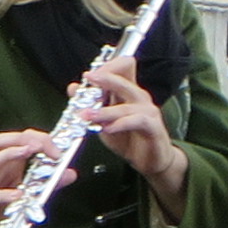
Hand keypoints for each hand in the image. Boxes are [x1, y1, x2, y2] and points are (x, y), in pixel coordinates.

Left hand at [77, 61, 187, 203]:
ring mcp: (148, 111)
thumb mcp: (103, 121)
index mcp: (129, 92)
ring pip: (126, 104)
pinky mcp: (153, 127)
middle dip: (104, 78)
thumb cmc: (128, 138)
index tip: (88, 75)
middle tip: (88, 80)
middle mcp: (139, 98)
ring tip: (87, 115)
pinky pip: (137, 121)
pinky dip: (121, 124)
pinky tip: (108, 128)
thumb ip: (90, 104)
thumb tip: (73, 87)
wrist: (149, 161)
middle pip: (124, 79)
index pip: (123, 68)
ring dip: (104, 110)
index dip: (107, 67)